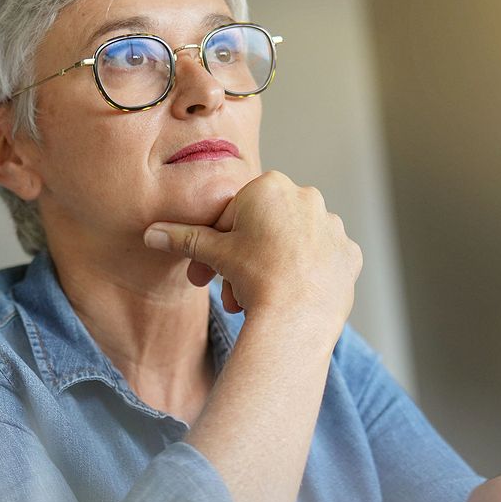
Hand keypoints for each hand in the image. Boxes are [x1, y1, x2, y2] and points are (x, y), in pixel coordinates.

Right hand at [143, 171, 361, 339]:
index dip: (217, 245)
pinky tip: (292, 295)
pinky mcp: (349, 253)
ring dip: (272, 268)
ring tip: (257, 300)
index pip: (234, 213)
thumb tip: (151, 234)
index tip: (209, 271)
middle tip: (230, 293)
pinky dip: (305, 276)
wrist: (298, 315)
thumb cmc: (255, 277)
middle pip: (265, 230)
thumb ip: (184, 238)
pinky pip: (321, 261)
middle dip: (243, 261)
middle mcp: (307, 197)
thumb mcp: (214, 254)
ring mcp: (333, 225)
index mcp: (271, 186)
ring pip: (292, 245)